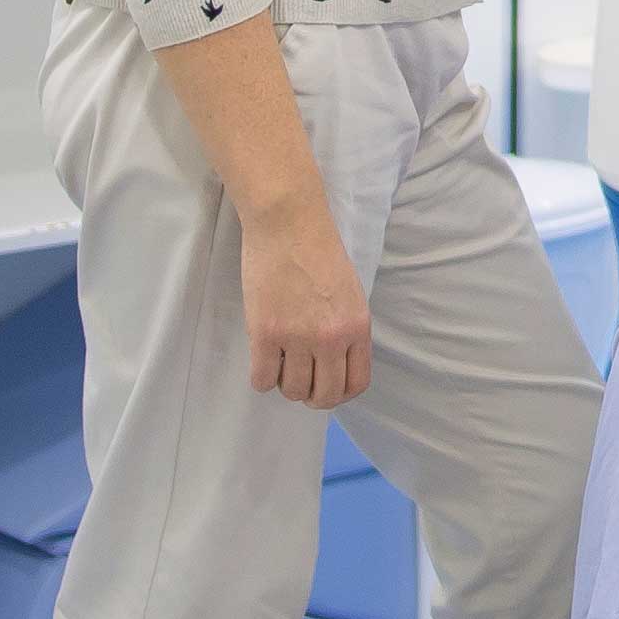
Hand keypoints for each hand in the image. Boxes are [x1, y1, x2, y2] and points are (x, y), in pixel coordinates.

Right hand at [242, 206, 373, 410]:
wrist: (288, 222)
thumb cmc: (318, 249)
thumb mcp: (349, 292)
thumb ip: (346, 328)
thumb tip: (336, 362)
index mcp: (357, 326)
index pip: (356, 383)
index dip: (340, 393)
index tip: (327, 386)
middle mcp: (332, 337)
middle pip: (325, 395)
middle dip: (312, 396)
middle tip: (300, 382)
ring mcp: (298, 337)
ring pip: (293, 390)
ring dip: (285, 384)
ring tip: (281, 363)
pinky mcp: (265, 332)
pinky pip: (262, 379)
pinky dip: (261, 377)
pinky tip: (263, 360)